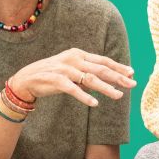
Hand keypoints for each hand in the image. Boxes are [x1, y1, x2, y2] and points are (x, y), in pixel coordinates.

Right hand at [8, 48, 135, 108]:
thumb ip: (87, 71)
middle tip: (132, 84)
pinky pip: (73, 89)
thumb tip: (107, 77)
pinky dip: (84, 96)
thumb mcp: (71, 69)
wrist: (26, 79)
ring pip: (90, 79)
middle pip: (100, 69)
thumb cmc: (51, 75)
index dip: (118, 66)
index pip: (102, 60)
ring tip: (119, 96)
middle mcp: (73, 59)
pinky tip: (95, 103)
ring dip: (106, 88)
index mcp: (78, 54)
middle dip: (118, 77)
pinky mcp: (55, 80)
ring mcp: (64, 69)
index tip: (132, 73)